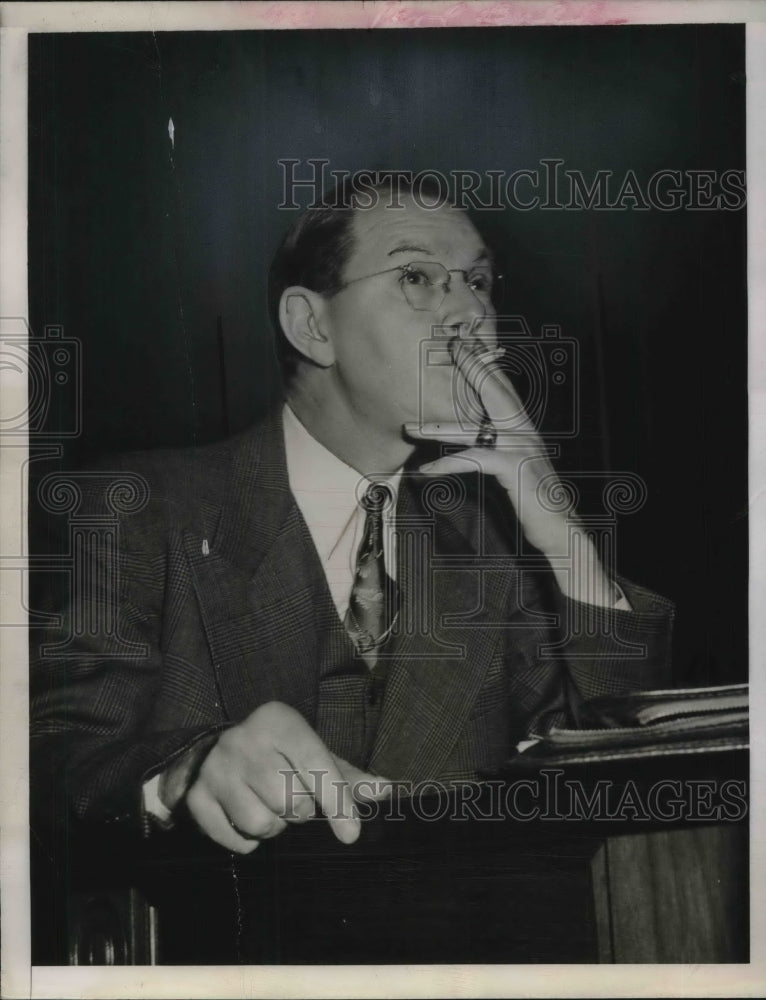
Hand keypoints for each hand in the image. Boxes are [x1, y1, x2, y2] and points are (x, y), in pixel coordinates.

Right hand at [163, 702, 390, 853]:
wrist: (219, 747)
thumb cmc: (279, 752)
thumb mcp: (312, 752)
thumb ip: (348, 775)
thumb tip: (386, 791)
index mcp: (278, 721)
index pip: (315, 765)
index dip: (336, 801)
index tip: (351, 833)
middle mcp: (243, 739)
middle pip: (289, 801)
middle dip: (300, 810)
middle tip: (292, 797)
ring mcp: (216, 768)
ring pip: (261, 823)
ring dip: (274, 827)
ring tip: (271, 807)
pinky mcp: (196, 796)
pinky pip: (233, 838)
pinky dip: (246, 841)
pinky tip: (247, 818)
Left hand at [405, 336, 568, 554]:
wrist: (559, 527)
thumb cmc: (533, 498)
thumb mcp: (515, 465)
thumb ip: (498, 446)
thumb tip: (474, 434)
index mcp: (523, 427)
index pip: (502, 388)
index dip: (484, 364)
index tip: (464, 343)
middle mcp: (524, 431)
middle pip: (494, 391)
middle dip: (471, 367)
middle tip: (449, 347)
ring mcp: (521, 448)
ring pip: (473, 430)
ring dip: (437, 428)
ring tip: (410, 428)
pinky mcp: (514, 469)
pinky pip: (473, 461)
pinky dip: (447, 464)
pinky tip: (425, 469)